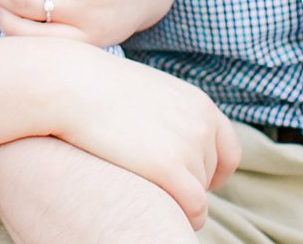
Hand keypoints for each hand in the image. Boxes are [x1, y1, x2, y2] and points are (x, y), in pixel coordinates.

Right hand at [45, 45, 241, 229]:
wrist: (73, 86)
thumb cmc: (100, 88)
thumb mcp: (149, 92)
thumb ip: (171, 113)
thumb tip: (170, 140)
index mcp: (200, 104)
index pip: (229, 151)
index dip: (212, 172)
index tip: (192, 181)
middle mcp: (202, 125)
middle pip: (211, 175)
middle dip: (189, 185)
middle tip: (158, 187)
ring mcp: (189, 147)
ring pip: (199, 193)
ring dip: (178, 198)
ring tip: (146, 188)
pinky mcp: (170, 170)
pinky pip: (195, 208)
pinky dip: (186, 217)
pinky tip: (163, 215)